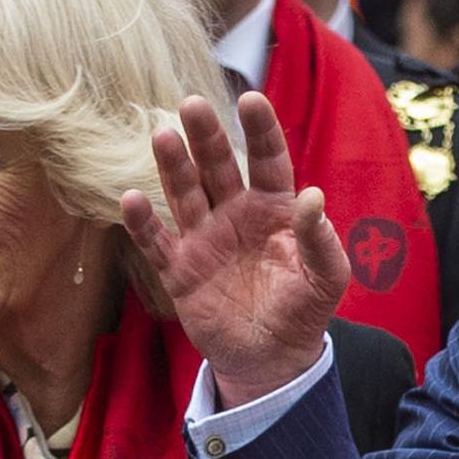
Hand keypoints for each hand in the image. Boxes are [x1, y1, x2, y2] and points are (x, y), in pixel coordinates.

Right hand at [120, 91, 355, 405]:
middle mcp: (234, 214)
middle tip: (192, 104)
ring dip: (173, 166)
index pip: (266, 159)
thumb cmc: (303, 310)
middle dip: (206, 136)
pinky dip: (142, 223)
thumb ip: (321, 239)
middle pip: (217, 166)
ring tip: (163, 136)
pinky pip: (157, 241)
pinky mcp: (179, 270)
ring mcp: (204, 238)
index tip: (251, 99)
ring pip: (184, 193)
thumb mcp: (326, 278)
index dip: (260, 130)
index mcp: (273, 208)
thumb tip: (313, 196)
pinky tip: (132, 199)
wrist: (272, 358)